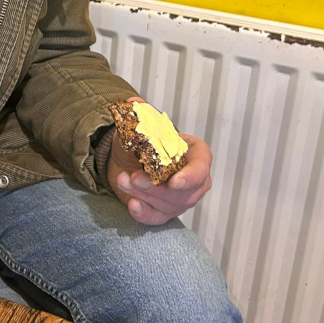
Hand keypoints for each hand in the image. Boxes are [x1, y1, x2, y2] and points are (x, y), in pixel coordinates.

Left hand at [107, 98, 213, 224]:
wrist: (129, 158)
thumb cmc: (146, 142)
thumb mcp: (142, 126)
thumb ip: (140, 115)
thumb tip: (133, 103)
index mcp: (197, 155)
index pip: (200, 168)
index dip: (190, 177)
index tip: (173, 182)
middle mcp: (195, 181)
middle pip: (182, 192)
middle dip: (156, 187)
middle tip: (134, 178)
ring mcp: (181, 200)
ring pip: (168, 205)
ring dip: (143, 194)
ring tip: (123, 180)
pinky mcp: (164, 212)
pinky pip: (157, 218)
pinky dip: (144, 214)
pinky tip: (132, 205)